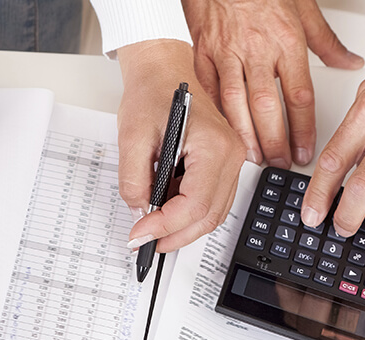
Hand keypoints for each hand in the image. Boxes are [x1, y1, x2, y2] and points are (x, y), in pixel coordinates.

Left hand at [116, 40, 246, 252]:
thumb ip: (133, 179)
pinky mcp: (223, 164)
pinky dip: (189, 214)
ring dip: (183, 228)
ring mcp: (232, 160)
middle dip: (175, 235)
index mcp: (214, 145)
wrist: (164, 71)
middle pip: (210, 215)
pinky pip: (212, 200)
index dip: (165, 226)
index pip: (196, 203)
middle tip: (143, 243)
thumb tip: (139, 212)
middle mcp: (232, 154)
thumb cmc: (153, 93)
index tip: (139, 234)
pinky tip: (165, 213)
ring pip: (214, 213)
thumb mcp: (132, 136)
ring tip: (152, 232)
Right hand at [182, 0, 363, 167]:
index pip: (299, 96)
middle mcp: (257, 50)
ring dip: (245, 135)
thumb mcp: (304, 7)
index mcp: (286, 41)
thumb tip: (349, 61)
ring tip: (253, 156)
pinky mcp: (204, 52)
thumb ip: (327, 41)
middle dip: (274, 142)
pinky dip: (217, 113)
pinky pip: (210, 89)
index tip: (305, 150)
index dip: (303, 129)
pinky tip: (223, 130)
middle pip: (267, 107)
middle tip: (280, 163)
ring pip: (236, 103)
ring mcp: (227, 53)